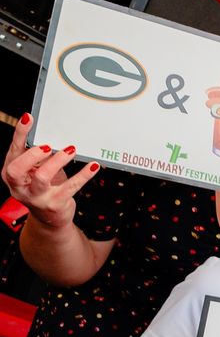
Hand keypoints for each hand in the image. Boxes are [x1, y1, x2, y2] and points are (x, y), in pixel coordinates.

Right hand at [1, 114, 98, 230]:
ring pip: (42, 177)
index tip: (29, 118)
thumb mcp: (35, 170)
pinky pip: (71, 187)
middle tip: (48, 145)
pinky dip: (84, 175)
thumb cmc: (43, 187)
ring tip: (70, 150)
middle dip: (32, 154)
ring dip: (58, 161)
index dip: (20, 133)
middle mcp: (20, 186)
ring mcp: (37, 197)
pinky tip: (93, 166)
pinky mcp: (55, 204)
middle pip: (17, 169)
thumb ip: (37, 156)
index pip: (13, 151)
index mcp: (10, 174)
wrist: (50, 218)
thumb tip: (50, 133)